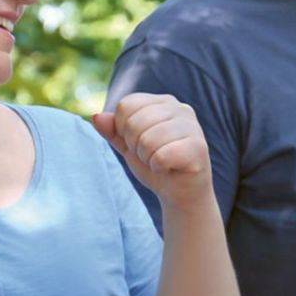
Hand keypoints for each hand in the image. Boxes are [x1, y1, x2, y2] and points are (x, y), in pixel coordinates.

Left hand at [93, 93, 212, 209]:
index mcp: (163, 102)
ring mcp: (192, 126)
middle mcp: (180, 108)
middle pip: (134, 122)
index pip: (126, 105)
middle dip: (135, 146)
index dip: (123, 130)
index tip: (138, 143)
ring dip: (147, 159)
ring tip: (160, 162)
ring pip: (147, 140)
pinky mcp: (199, 147)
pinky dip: (159, 167)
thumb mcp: (128, 146)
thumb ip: (113, 131)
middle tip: (151, 156)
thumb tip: (97, 117)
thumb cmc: (155, 165)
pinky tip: (169, 168)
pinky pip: (161, 156)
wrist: (180, 193)